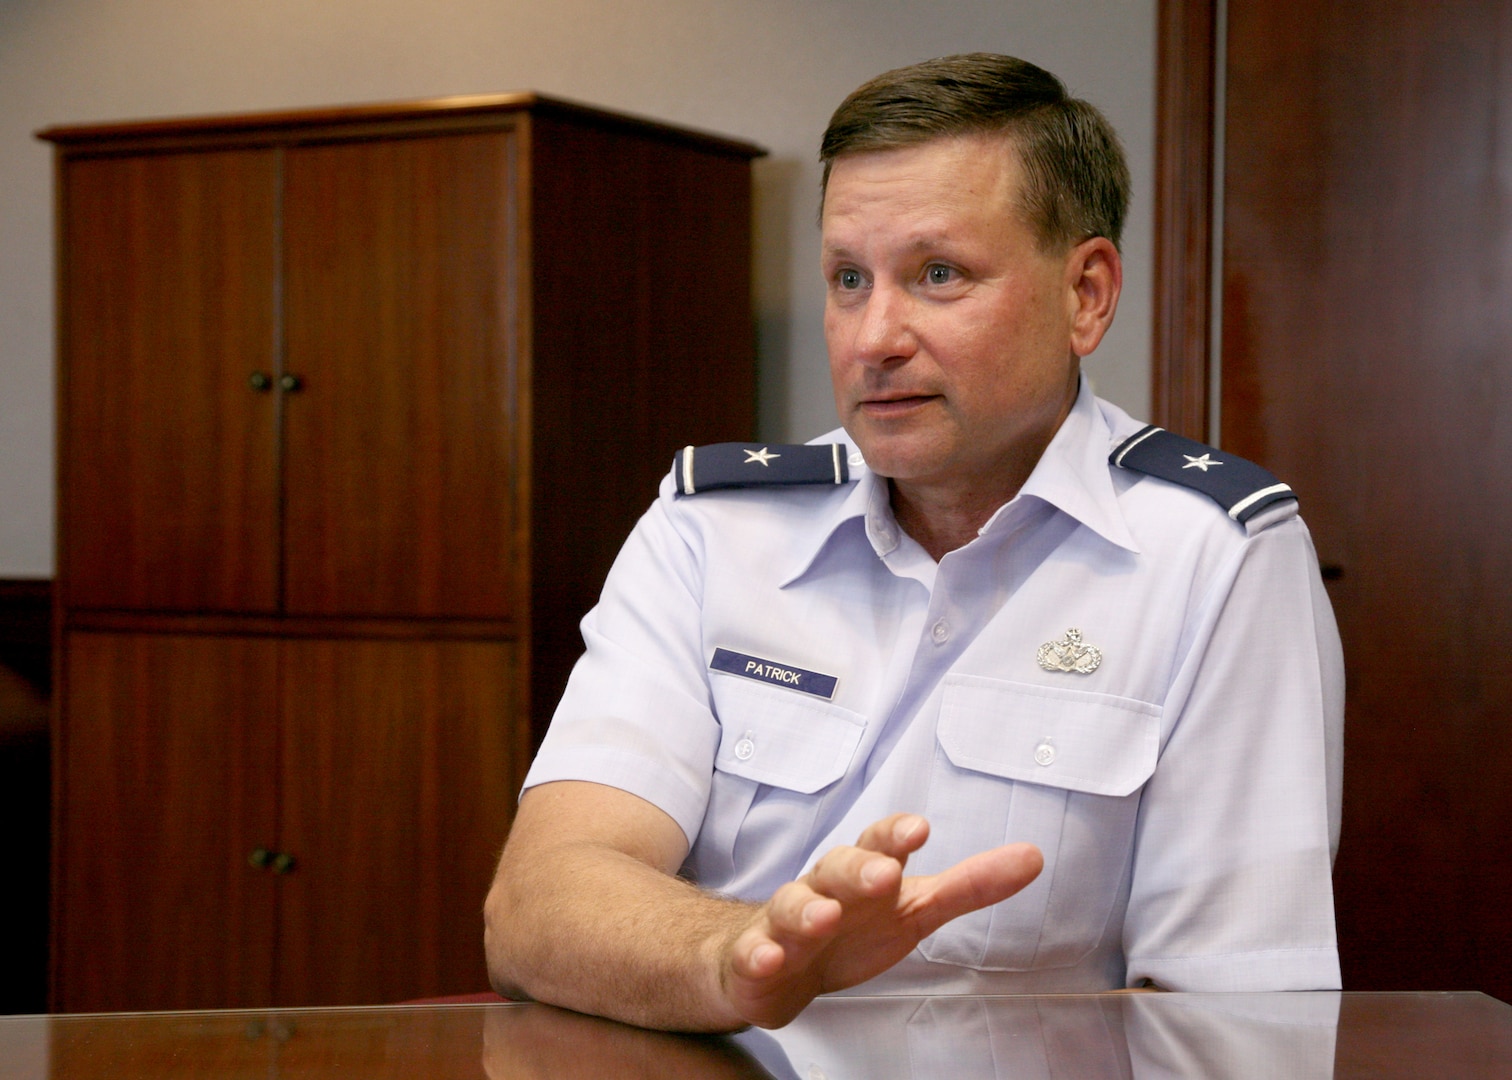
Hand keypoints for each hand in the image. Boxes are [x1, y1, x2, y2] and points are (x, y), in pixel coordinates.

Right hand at [717, 813, 1042, 1028]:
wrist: (773, 962)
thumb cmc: (850, 928)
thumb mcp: (913, 909)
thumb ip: (969, 887)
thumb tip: (1032, 857)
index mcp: (862, 872)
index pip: (878, 842)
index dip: (895, 835)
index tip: (919, 829)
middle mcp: (823, 888)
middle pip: (836, 867)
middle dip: (859, 868)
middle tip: (884, 874)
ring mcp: (786, 921)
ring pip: (791, 906)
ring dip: (808, 909)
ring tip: (825, 917)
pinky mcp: (756, 957)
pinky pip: (755, 952)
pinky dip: (761, 953)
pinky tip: (771, 957)